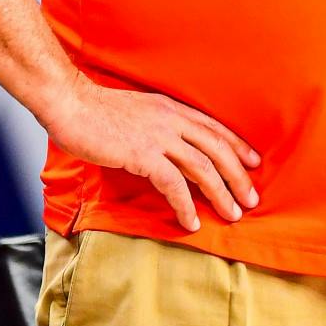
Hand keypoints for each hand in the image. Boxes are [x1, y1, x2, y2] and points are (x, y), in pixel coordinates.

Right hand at [46, 82, 259, 231]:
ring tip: (233, 214)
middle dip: (238, 176)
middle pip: (217, 149)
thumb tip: (172, 146)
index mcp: (172, 109)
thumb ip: (159, 124)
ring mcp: (158, 137)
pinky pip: (173, 184)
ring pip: (202, 168)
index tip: (254, 162)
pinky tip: (192, 221)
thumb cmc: (97, 110)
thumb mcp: (139, 110)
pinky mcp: (142, 155)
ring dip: (221, 194)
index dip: (238, 146)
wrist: (71, 104)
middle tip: (252, 199)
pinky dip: (186, 205)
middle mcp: (172, 120)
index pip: (215, 128)